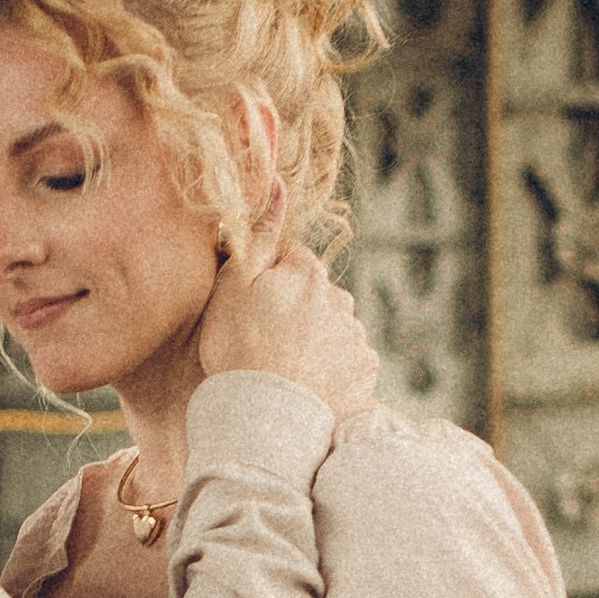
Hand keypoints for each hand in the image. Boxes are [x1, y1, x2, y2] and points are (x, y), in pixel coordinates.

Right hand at [197, 185, 376, 420]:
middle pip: (317, 295)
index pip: (292, 263)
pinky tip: (307, 383)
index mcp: (307, 273)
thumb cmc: (237, 348)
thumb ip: (259, 234)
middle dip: (297, 310)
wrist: (263, 415)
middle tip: (266, 343)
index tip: (253, 310)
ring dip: (316, 340)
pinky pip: (349, 361)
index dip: (269, 284)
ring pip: (334, 328)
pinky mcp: (365, 371)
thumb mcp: (233, 285)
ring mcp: (356, 337)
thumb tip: (277, 182)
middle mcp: (341, 299)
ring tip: (285, 368)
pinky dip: (332, 369)